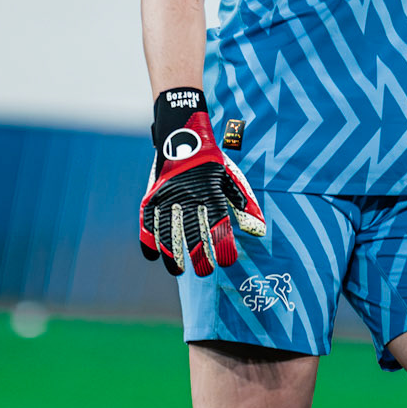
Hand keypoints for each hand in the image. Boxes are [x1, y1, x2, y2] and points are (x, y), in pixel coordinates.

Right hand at [138, 87, 265, 277]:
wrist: (183, 135)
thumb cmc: (212, 164)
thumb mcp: (231, 179)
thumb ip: (245, 205)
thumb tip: (259, 233)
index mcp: (210, 190)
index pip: (218, 223)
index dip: (223, 245)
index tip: (227, 262)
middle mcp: (187, 194)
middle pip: (192, 232)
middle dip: (199, 256)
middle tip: (205, 272)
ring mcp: (166, 195)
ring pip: (167, 231)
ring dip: (172, 255)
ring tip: (178, 272)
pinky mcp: (151, 195)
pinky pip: (147, 221)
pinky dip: (148, 240)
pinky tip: (153, 256)